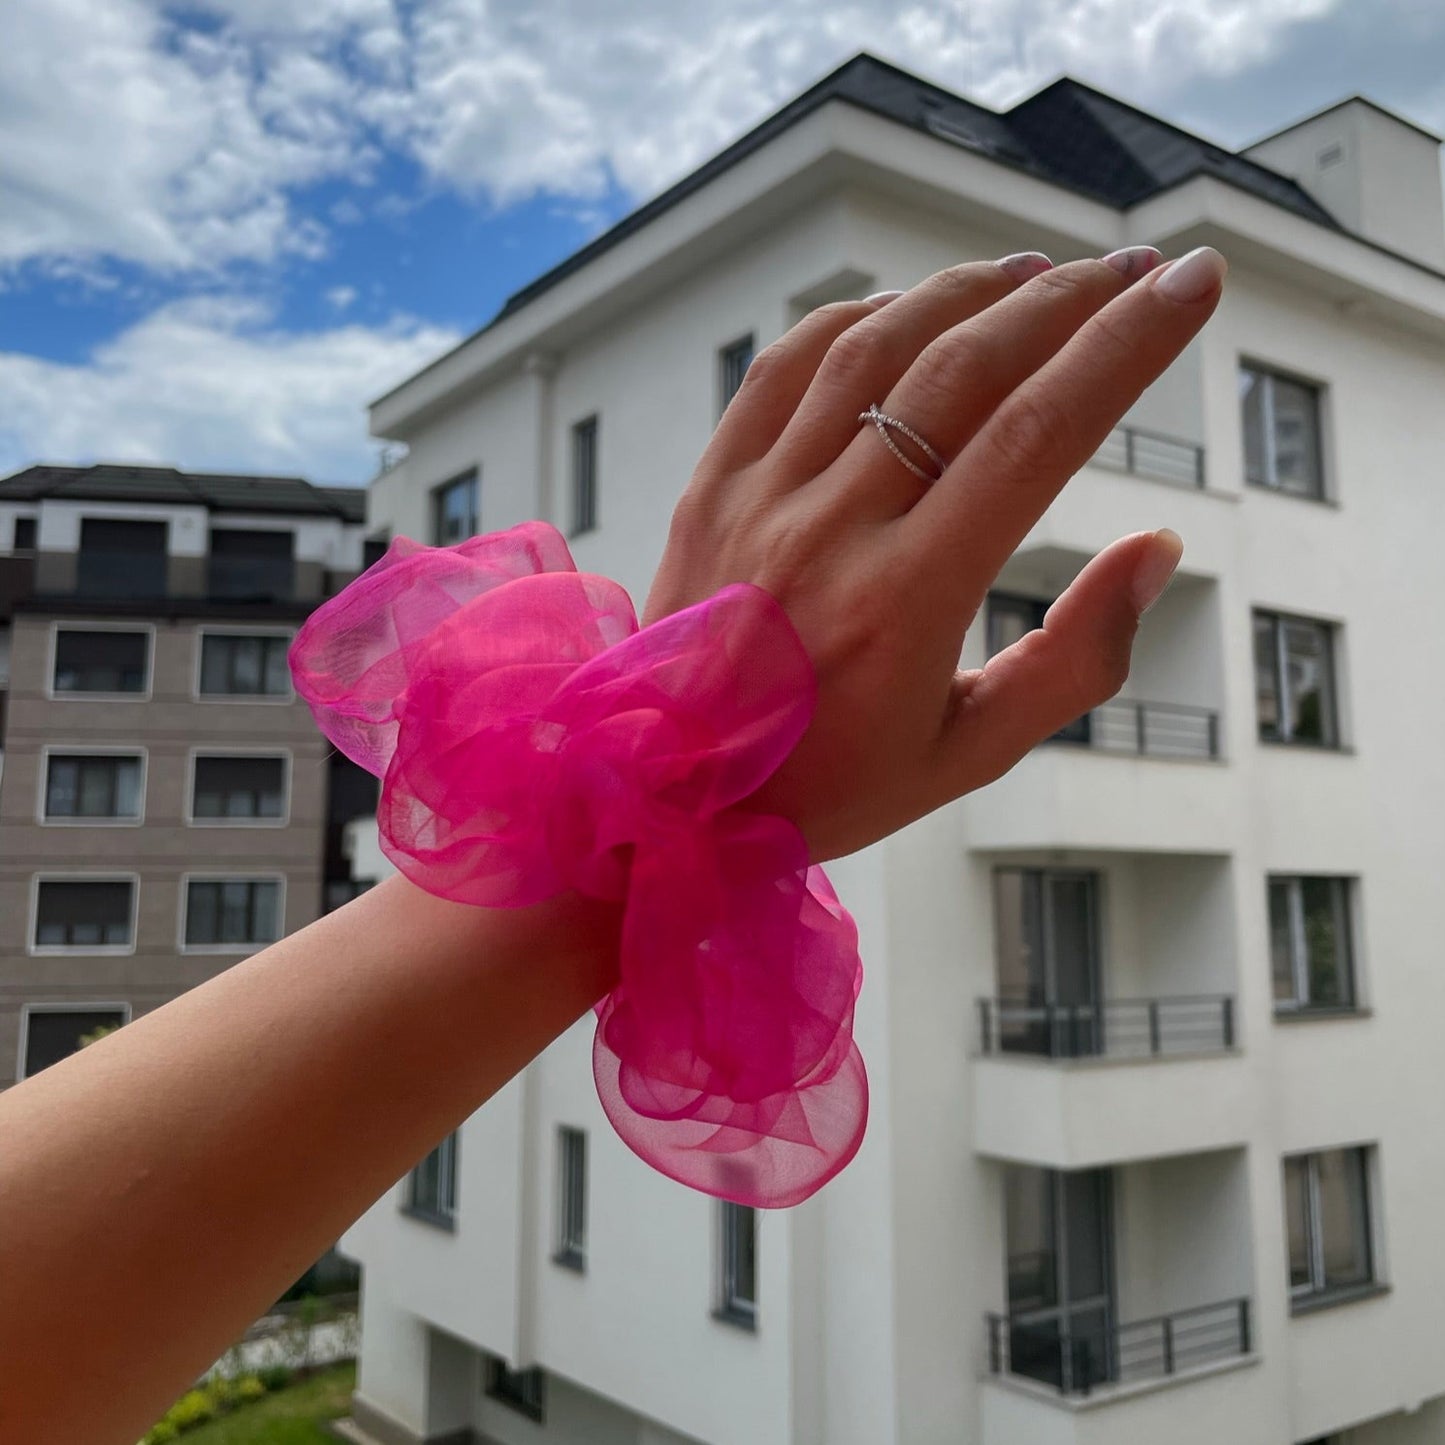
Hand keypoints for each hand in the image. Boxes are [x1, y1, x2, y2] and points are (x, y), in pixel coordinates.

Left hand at [643, 247, 1224, 860]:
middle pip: (963, 373)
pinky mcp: (710, 486)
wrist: (672, 797)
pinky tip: (911, 306)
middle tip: (1133, 269)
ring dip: (966, 294)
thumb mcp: (968, 753)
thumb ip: (1073, 661)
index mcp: (904, 600)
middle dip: (1066, 304)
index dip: (1122, 349)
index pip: (1035, 438)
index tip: (1190, 289)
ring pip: (873, 351)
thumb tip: (1156, 548)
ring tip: (1039, 273)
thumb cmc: (829, 783)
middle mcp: (830, 531)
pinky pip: (782, 369)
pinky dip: (855, 319)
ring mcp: (759, 498)